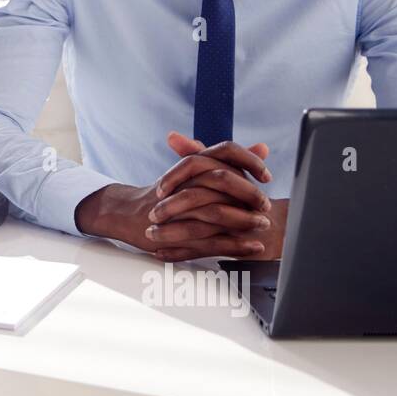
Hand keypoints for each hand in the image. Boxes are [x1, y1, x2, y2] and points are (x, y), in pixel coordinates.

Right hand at [74, 132, 274, 258]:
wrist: (130, 213)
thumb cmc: (169, 192)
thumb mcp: (198, 170)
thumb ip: (232, 160)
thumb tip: (262, 148)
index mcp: (193, 163)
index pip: (225, 151)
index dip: (248, 161)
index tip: (266, 176)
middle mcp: (185, 180)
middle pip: (222, 180)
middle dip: (249, 194)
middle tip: (266, 206)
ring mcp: (178, 206)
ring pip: (216, 211)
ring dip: (244, 220)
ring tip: (262, 227)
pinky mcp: (177, 232)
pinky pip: (210, 240)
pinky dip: (235, 245)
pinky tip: (252, 247)